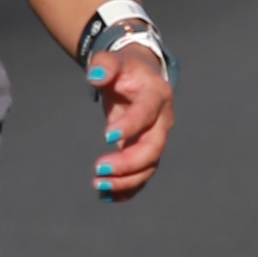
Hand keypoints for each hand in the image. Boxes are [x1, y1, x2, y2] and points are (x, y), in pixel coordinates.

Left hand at [86, 36, 173, 202]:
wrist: (138, 77)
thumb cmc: (124, 68)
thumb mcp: (113, 59)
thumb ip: (104, 64)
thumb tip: (95, 74)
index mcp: (157, 94)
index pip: (147, 112)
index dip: (131, 125)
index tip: (106, 137)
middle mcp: (162, 120)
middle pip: (153, 147)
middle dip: (128, 162)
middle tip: (99, 169)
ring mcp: (156, 138)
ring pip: (149, 166)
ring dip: (126, 181)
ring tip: (99, 185)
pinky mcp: (146, 151)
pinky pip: (141, 174)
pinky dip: (127, 189)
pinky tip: (106, 196)